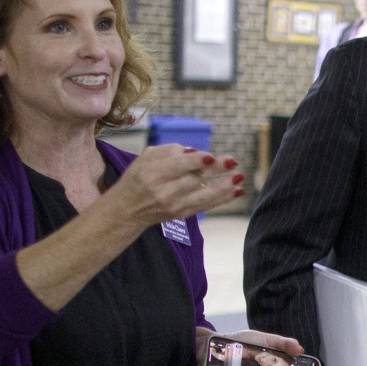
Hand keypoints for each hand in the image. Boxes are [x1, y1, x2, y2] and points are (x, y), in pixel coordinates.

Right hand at [114, 145, 242, 227]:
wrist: (127, 209)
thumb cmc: (138, 177)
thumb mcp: (146, 157)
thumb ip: (170, 151)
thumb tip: (195, 152)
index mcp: (152, 173)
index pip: (177, 166)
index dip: (195, 161)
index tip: (210, 156)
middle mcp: (163, 191)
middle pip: (194, 179)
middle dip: (215, 170)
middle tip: (232, 161)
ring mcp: (174, 205)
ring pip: (203, 195)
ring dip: (224, 186)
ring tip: (239, 177)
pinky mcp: (182, 214)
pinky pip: (206, 205)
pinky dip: (223, 198)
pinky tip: (237, 190)